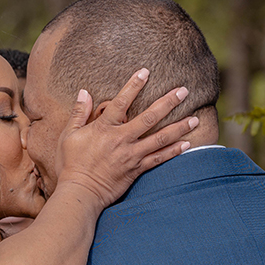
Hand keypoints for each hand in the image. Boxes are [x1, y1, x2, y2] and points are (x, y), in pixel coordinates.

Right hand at [55, 68, 197, 208]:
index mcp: (104, 128)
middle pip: (149, 117)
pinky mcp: (136, 170)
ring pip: (160, 138)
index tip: (146, 72)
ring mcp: (131, 155)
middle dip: (168, 102)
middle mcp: (121, 140)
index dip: (133, 86)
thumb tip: (84, 92)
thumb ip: (78, 113)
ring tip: (195, 118)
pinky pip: (159, 159)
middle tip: (184, 90)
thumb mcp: (69, 136)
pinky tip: (187, 144)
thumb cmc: (71, 164)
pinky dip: (173, 152)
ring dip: (179, 127)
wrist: (80, 192)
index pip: (121, 102)